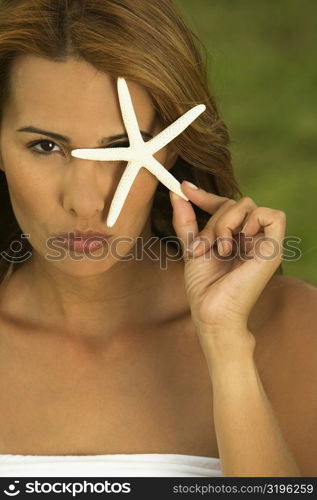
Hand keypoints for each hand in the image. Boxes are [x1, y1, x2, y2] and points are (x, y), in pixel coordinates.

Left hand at [170, 181, 285, 337]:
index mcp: (237, 237)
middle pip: (236, 202)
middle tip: (204, 246)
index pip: (226, 205)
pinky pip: (273, 216)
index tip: (184, 189)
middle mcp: (252, 237)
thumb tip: (176, 192)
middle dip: (213, 220)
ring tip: (220, 249)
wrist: (211, 312)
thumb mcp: (192, 247)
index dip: (206, 196)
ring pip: (249, 205)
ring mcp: (264, 243)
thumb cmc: (204, 287)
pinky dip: (252, 221)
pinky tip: (237, 241)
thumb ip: (186, 220)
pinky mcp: (273, 249)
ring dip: (225, 223)